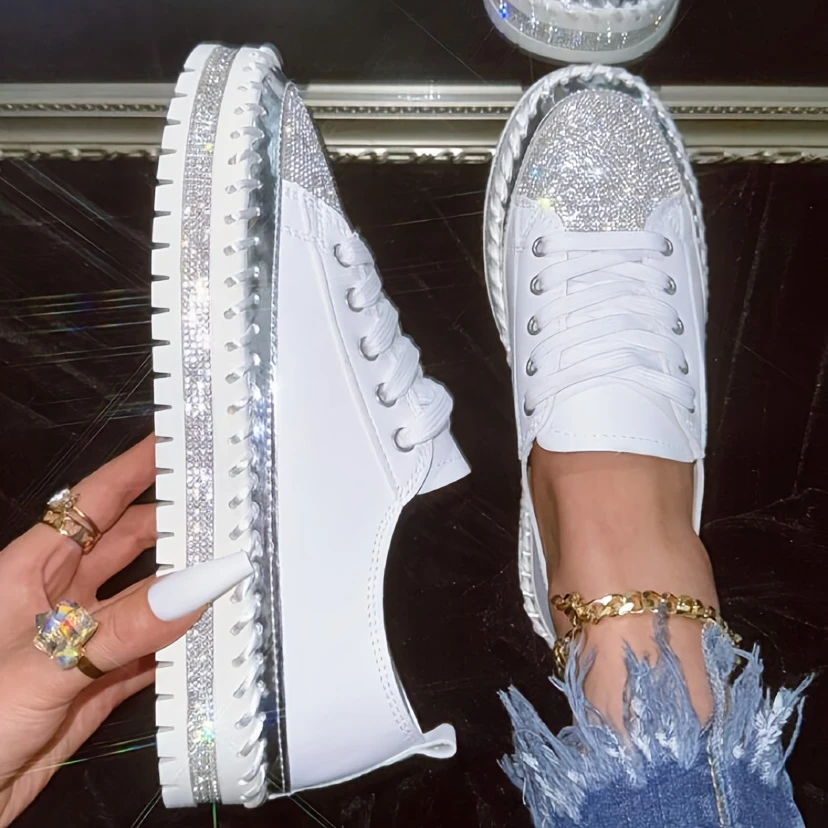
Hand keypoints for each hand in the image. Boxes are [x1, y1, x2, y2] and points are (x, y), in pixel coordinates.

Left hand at [0, 435, 251, 825]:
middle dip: (175, 525)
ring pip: (145, 600)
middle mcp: (58, 599)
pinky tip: (213, 636)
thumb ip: (123, 627)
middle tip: (229, 511)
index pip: (91, 503)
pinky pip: (150, 654)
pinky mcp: (95, 688)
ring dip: (185, 588)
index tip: (181, 442)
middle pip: (128, 544)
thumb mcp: (41, 666)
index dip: (134, 467)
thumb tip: (199, 585)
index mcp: (30, 571)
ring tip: (235, 568)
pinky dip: (182, 645)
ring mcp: (79, 643)